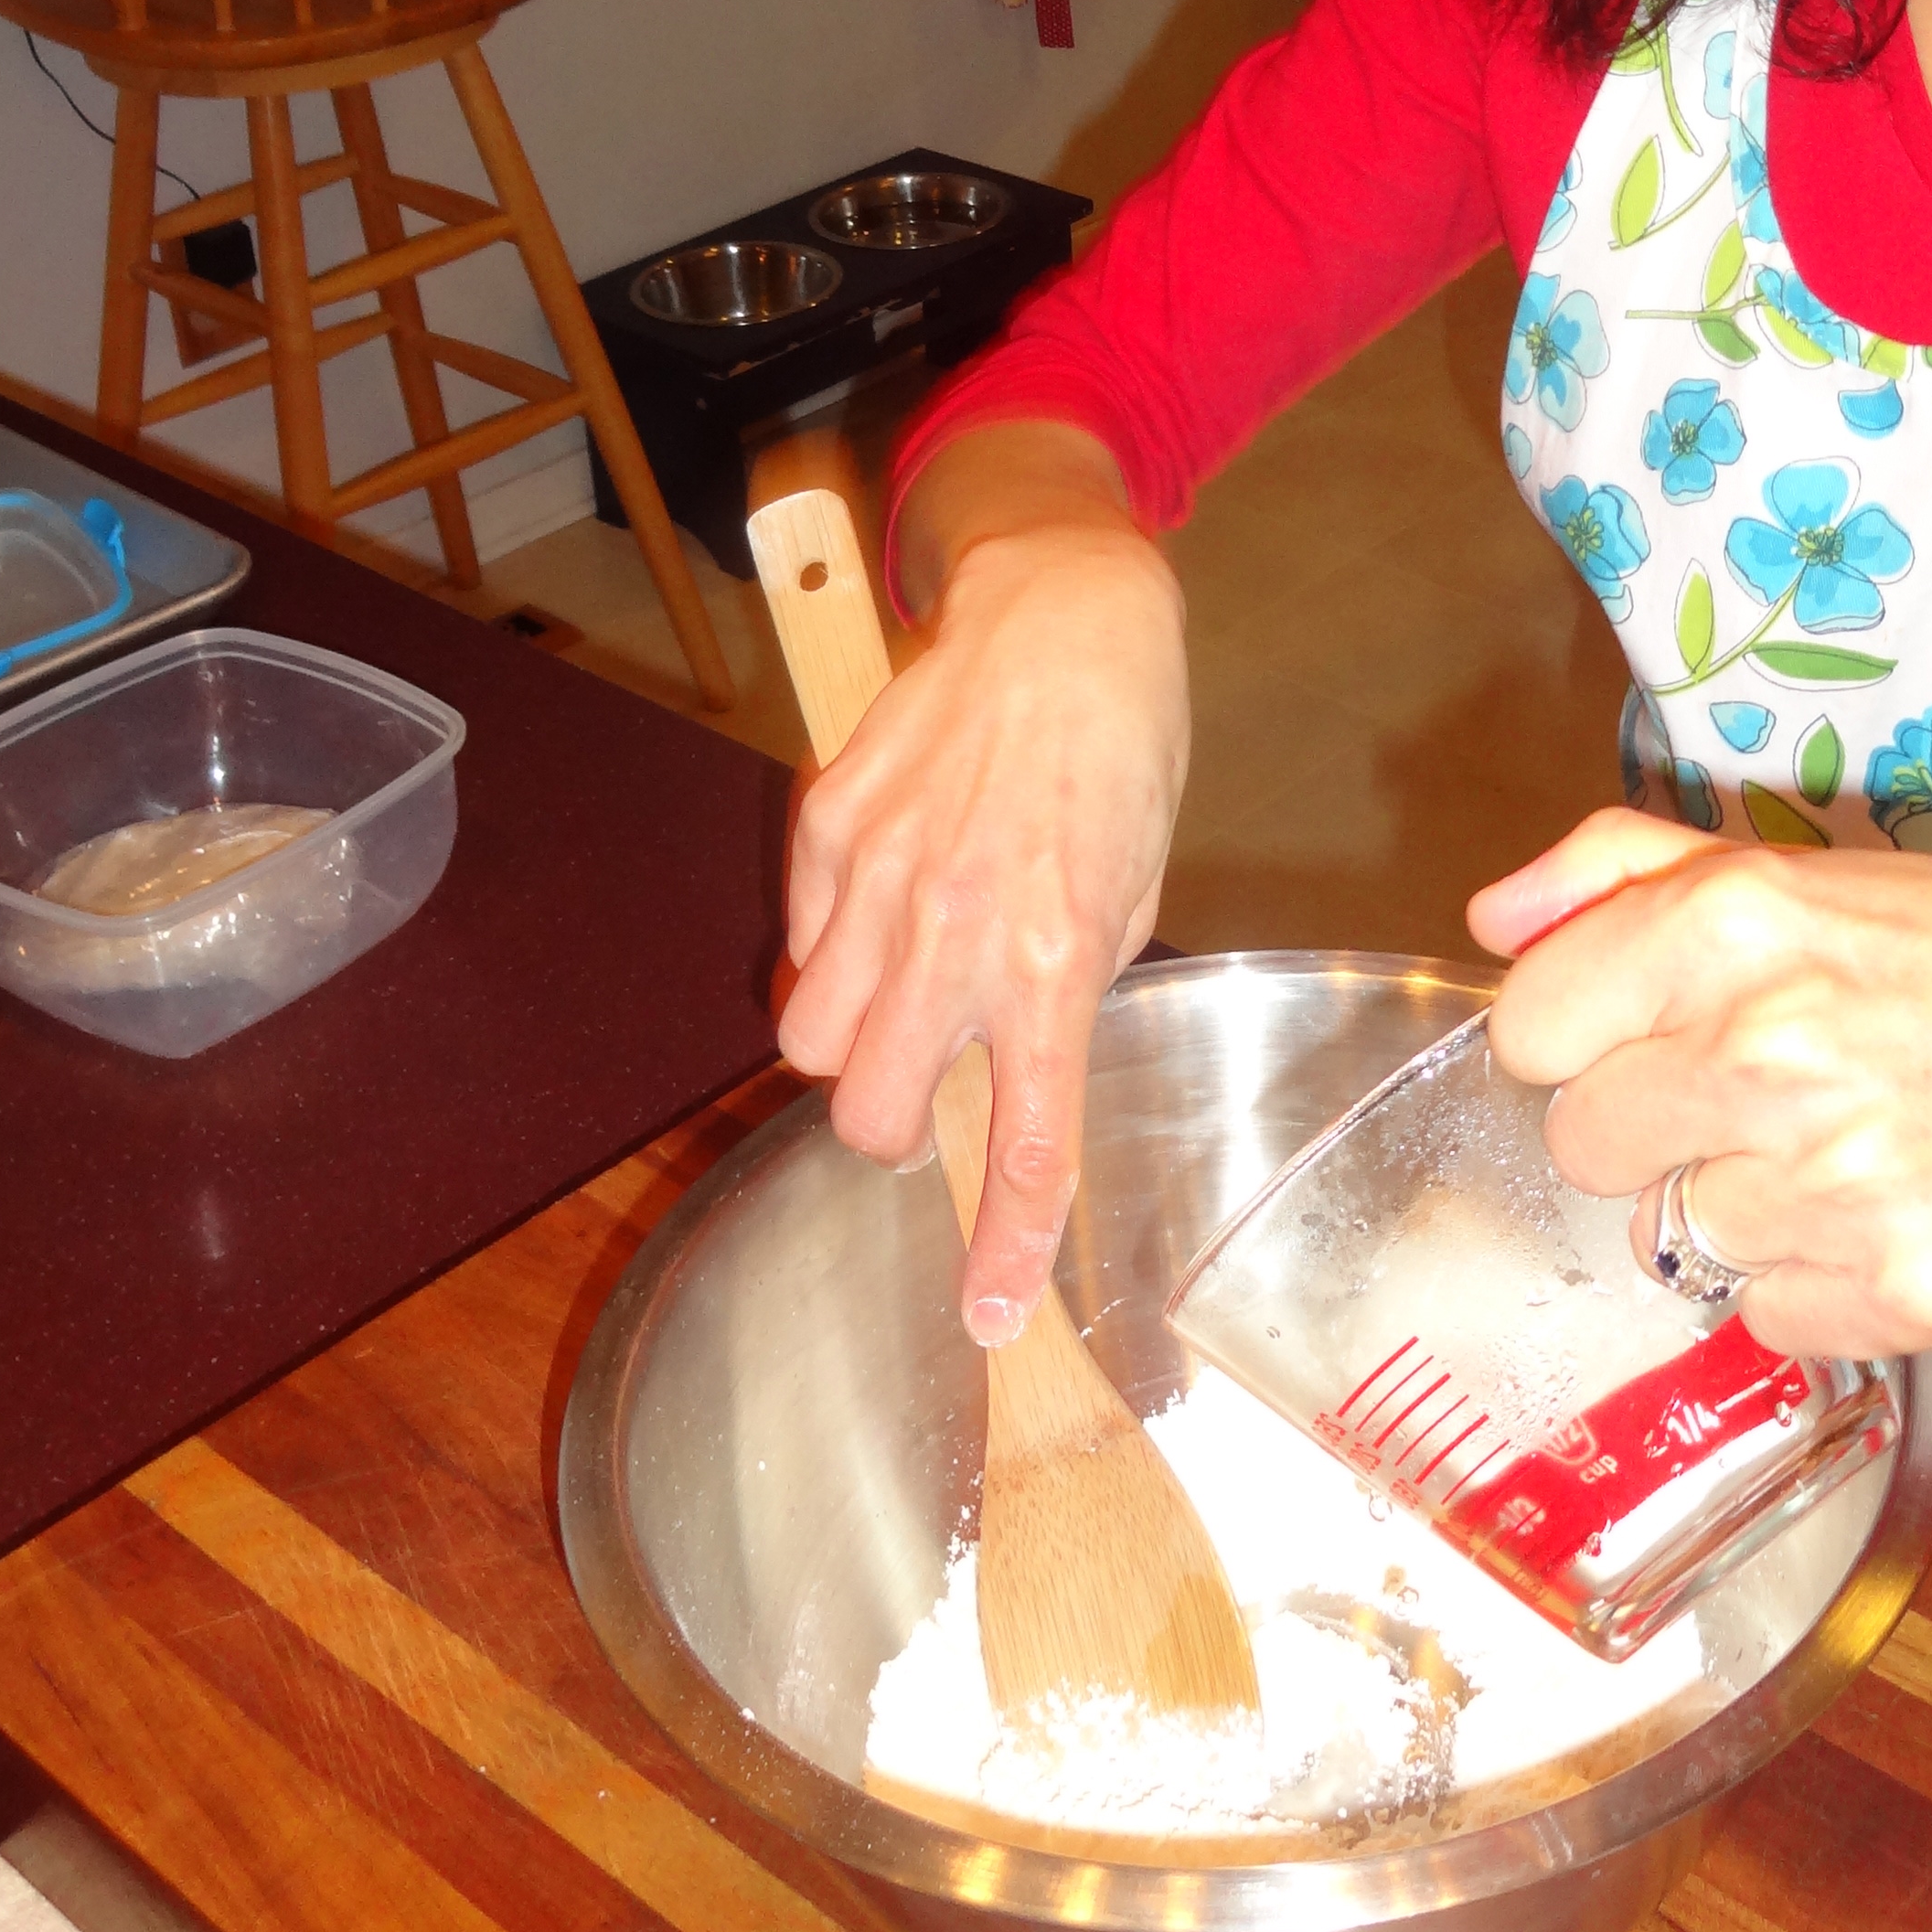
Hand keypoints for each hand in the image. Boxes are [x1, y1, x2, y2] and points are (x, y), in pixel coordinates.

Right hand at [776, 513, 1187, 1339]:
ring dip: (844, 1039)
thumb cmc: (1120, 752)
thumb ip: (1064, 988)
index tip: (986, 1317)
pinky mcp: (825, 821)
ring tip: (897, 984)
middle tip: (922, 1083)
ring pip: (804, 1036)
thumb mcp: (1129, 888)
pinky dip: (832, 943)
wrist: (1063, 614)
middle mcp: (957, 928)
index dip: (1001, 1243)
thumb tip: (1010, 1066)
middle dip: (883, 1127)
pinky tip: (888, 891)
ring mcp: (878, 874)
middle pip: (862, 1111)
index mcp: (1054, 957)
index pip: (1023, 1138)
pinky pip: (801, 936)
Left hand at [1471, 811, 1931, 1359]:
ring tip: (1853, 1148)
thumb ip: (1628, 873)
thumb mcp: (1814, 873)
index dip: (1583, 1035)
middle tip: (1763, 1092)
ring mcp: (1832, 1184)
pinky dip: (1815, 1283)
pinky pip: (1765, 1318)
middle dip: (1655, 1123)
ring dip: (1746, 1205)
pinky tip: (1892, 1213)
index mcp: (1736, 926)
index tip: (1649, 1033)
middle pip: (1585, 1143)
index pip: (1528, 1027)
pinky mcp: (1896, 1292)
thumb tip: (1498, 916)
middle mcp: (1769, 1050)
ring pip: (1677, 1238)